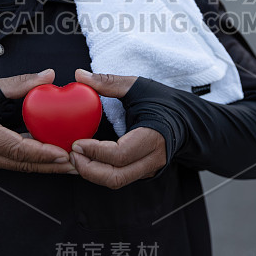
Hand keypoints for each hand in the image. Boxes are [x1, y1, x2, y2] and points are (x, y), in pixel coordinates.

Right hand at [0, 69, 75, 173]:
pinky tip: (55, 156)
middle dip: (51, 165)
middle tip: (77, 163)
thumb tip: (49, 75)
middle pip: (22, 163)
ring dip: (47, 165)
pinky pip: (15, 161)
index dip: (40, 153)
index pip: (15, 149)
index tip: (63, 153)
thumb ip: (20, 83)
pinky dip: (36, 159)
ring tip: (73, 164)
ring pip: (21, 165)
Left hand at [70, 69, 165, 188]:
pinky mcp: (143, 171)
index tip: (76, 143)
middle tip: (71, 154)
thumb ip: (108, 82)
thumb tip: (79, 74)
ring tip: (75, 157)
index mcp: (153, 136)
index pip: (121, 154)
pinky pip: (119, 177)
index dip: (96, 152)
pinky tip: (86, 160)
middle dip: (89, 169)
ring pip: (116, 181)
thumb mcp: (137, 86)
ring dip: (92, 173)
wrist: (185, 118)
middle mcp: (153, 158)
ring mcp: (149, 168)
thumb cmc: (162, 100)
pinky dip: (99, 172)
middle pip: (117, 176)